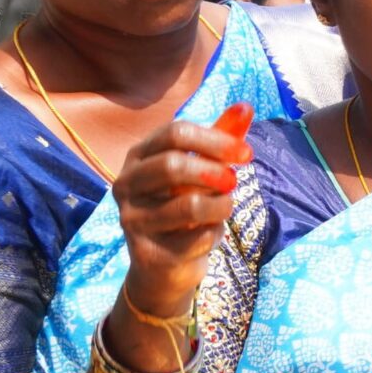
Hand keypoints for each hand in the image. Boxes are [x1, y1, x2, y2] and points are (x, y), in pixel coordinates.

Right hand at [111, 104, 250, 322]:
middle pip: (173, 165)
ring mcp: (131, 220)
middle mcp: (125, 185)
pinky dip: (213, 235)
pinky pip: (195, 237)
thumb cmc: (185, 206)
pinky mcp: (145, 254)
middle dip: (215, 172)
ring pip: (189, 204)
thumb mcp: (203, 169)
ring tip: (223, 209)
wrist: (166, 266)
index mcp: (138, 156)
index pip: (175, 132)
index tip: (246, 153)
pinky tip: (205, 237)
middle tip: (233, 182)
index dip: (216, 139)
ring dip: (221, 206)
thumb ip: (222, 139)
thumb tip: (246, 106)